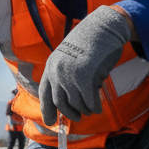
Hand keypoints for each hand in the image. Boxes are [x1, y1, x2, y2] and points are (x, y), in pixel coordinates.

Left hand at [39, 5, 130, 125]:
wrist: (103, 27)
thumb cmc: (89, 43)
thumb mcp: (69, 57)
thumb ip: (65, 75)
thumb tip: (68, 101)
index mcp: (51, 66)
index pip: (44, 93)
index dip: (46, 110)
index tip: (49, 122)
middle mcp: (57, 71)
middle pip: (60, 102)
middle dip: (69, 114)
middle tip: (78, 117)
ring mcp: (71, 75)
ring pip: (76, 103)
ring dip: (84, 109)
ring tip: (91, 109)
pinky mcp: (86, 77)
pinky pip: (89, 100)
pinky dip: (94, 107)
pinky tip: (98, 108)